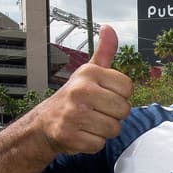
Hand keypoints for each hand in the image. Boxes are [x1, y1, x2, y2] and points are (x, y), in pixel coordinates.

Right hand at [32, 25, 133, 154]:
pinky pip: (99, 144)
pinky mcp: (69, 136)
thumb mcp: (89, 72)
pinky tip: (81, 133)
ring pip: (113, 129)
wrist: (45, 123)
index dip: (120, 95)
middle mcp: (80, 91)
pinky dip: (92, 142)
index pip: (128, 87)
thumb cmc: (74, 96)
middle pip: (124, 110)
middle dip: (114, 115)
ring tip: (89, 122)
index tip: (104, 95)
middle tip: (96, 111)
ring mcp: (74, 114)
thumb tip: (109, 28)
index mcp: (89, 73)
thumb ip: (104, 52)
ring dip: (104, 130)